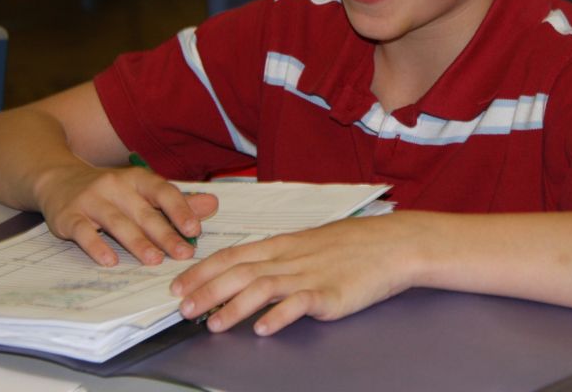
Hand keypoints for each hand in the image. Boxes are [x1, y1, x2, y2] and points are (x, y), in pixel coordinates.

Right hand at [35, 164, 217, 266]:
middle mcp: (115, 186)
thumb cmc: (109, 190)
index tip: (195, 230)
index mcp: (137, 179)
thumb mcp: (141, 190)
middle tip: (183, 254)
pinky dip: (96, 246)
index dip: (180, 210)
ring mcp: (90, 200)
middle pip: (144, 212)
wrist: (57, 177)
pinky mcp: (68, 216)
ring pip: (117, 222)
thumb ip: (175, 201)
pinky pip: (83, 232)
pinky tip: (109, 261)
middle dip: (165, 234)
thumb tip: (212, 204)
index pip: (163, 192)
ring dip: (137, 242)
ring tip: (154, 260)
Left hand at [170, 212, 423, 335]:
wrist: (394, 244)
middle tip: (182, 309)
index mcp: (283, 244)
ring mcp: (310, 275)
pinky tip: (264, 328)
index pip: (234, 255)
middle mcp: (291, 258)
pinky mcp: (331, 294)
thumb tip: (249, 270)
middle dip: (207, 290)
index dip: (203, 270)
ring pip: (263, 287)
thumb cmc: (354, 244)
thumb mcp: (310, 243)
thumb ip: (280, 257)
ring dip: (234, 306)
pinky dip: (279, 315)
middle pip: (240, 272)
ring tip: (213, 324)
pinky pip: (300, 303)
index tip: (178, 285)